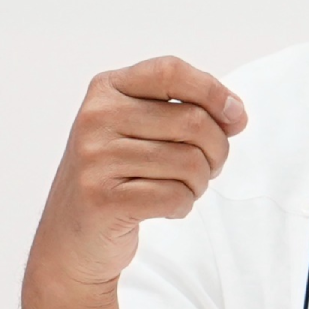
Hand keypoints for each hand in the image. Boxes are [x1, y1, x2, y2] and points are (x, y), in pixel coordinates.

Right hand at [28, 56, 246, 290]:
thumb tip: (236, 113)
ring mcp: (95, 158)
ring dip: (199, 183)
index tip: (235, 117)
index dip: (213, 91)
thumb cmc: (120, 177)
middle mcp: (96, 117)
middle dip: (216, 150)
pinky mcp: (102, 198)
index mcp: (107, 89)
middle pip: (193, 121)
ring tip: (179, 188)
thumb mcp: (145, 130)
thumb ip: (189, 112)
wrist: (73, 237)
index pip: (171, 71)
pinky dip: (183, 205)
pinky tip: (164, 208)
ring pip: (190, 162)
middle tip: (206, 168)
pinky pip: (175, 196)